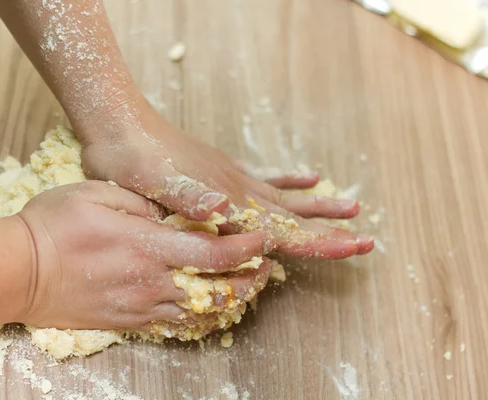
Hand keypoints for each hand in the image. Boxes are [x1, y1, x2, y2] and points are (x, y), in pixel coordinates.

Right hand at [14, 180, 271, 330]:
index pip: (215, 253)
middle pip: (218, 291)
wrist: (17, 272)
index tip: (264, 240)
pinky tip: (205, 306)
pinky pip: (173, 324)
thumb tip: (170, 212)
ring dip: (230, 300)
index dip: (248, 248)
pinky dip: (198, 316)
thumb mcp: (99, 193)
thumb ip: (143, 202)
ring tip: (244, 287)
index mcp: (149, 246)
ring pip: (200, 312)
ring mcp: (140, 306)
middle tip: (265, 268)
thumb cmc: (53, 226)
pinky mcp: (127, 321)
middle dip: (250, 281)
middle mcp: (152, 281)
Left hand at [79, 98, 373, 259]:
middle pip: (293, 216)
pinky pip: (263, 176)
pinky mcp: (222, 168)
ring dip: (318, 205)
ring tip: (351, 206)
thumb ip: (188, 196)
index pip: (282, 228)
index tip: (355, 245)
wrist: (120, 124)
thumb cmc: (129, 161)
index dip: (319, 241)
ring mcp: (232, 177)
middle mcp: (237, 190)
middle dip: (330, 230)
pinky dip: (287, 179)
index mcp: (226, 202)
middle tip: (368, 238)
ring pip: (285, 197)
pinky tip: (307, 176)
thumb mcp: (151, 183)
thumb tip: (226, 208)